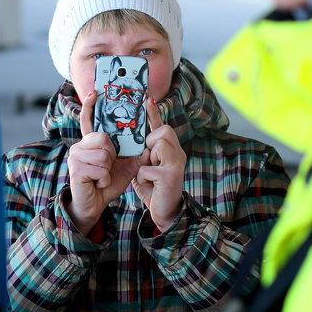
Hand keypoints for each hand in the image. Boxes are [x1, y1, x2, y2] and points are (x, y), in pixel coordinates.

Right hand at [66, 91, 141, 235]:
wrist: (93, 205)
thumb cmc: (106, 183)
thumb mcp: (126, 167)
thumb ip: (135, 153)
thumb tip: (149, 142)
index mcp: (91, 142)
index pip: (88, 120)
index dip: (90, 106)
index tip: (94, 92)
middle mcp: (80, 146)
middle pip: (104, 138)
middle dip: (112, 155)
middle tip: (107, 168)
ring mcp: (75, 156)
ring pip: (103, 154)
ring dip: (108, 170)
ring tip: (102, 177)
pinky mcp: (75, 169)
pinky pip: (100, 168)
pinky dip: (104, 179)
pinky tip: (98, 183)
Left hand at [132, 99, 185, 231]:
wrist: (166, 212)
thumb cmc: (154, 188)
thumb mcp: (145, 167)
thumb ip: (142, 153)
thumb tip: (133, 140)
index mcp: (171, 150)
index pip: (162, 127)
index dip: (154, 114)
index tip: (148, 99)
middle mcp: (178, 153)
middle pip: (162, 132)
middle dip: (151, 144)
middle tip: (150, 161)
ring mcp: (176, 163)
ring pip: (156, 146)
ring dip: (147, 161)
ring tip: (150, 173)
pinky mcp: (171, 175)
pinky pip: (148, 167)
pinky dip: (143, 178)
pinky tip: (150, 185)